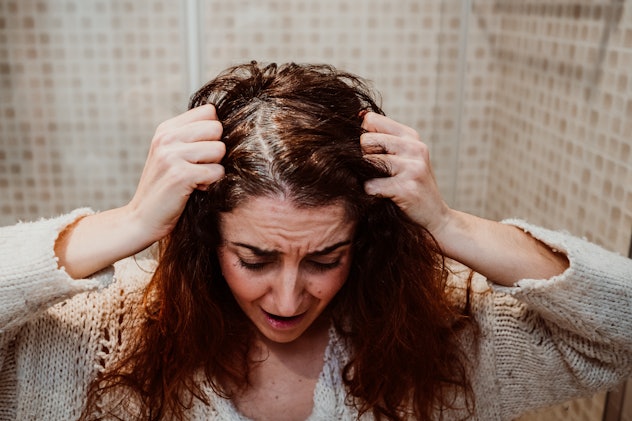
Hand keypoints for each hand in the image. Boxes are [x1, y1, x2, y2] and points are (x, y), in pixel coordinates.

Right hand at [55, 105, 224, 278]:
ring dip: (214, 168)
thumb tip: (230, 126)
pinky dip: (211, 184)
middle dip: (216, 150)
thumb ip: (193, 137)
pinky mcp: (180, 175)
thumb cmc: (165, 188)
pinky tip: (195, 189)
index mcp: (166, 129)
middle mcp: (167, 138)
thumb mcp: (172, 154)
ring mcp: (172, 155)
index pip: (209, 111)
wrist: (142, 218)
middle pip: (217, 128)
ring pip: (220, 149)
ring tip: (196, 178)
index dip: (213, 132)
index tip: (201, 150)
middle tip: (199, 167)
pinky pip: (217, 171)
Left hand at [360, 112, 450, 235]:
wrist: (435, 217)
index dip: (364, 137)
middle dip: (364, 158)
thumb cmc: (411, 186)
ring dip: (367, 177)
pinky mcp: (407, 187)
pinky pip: (370, 185)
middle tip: (378, 174)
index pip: (371, 120)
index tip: (372, 153)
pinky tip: (384, 197)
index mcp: (411, 136)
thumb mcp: (404, 157)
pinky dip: (371, 193)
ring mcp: (412, 167)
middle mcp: (414, 148)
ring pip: (367, 162)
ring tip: (382, 185)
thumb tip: (358, 117)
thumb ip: (384, 139)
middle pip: (365, 141)